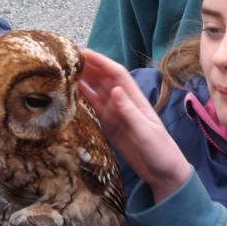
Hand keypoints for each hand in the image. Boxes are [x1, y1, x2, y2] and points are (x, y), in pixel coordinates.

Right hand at [80, 49, 191, 201]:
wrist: (164, 173)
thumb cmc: (160, 151)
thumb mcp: (146, 132)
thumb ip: (130, 112)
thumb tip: (115, 90)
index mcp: (135, 99)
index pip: (115, 73)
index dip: (99, 61)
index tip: (81, 52)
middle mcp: (124, 102)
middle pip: (103, 78)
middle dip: (87, 65)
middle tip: (65, 58)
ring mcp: (116, 113)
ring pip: (96, 90)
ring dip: (82, 79)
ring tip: (63, 71)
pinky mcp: (110, 125)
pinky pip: (94, 107)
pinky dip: (83, 98)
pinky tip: (70, 93)